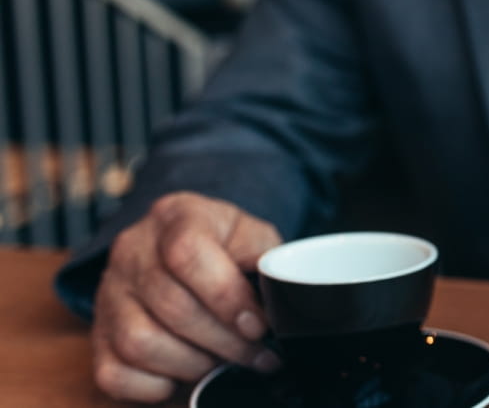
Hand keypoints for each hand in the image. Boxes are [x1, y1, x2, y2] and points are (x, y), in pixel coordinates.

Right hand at [92, 192, 282, 401]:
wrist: (180, 246)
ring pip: (139, 342)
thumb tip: (276, 291)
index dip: (226, 297)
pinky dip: (153, 385)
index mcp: (175, 216)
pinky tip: (182, 373)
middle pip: (171, 305)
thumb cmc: (223, 244)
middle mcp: (131, 251)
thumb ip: (264, 256)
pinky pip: (113, 374)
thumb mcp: (251, 234)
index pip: (187, 253)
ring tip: (220, 361)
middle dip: (224, 341)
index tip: (257, 325)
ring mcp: (108, 293)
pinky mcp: (98, 334)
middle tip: (256, 354)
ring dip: (191, 364)